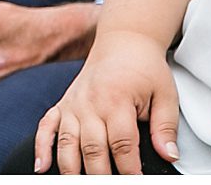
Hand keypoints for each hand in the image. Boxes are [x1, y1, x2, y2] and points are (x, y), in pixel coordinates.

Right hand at [32, 30, 180, 173]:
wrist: (123, 41)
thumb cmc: (145, 68)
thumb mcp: (165, 95)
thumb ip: (165, 127)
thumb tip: (170, 154)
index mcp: (117, 100)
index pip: (122, 144)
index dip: (129, 170)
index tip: (136, 183)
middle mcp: (90, 103)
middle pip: (92, 148)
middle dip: (100, 175)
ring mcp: (73, 104)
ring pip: (67, 142)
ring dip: (71, 168)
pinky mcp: (63, 104)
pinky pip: (46, 126)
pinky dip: (40, 147)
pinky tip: (41, 166)